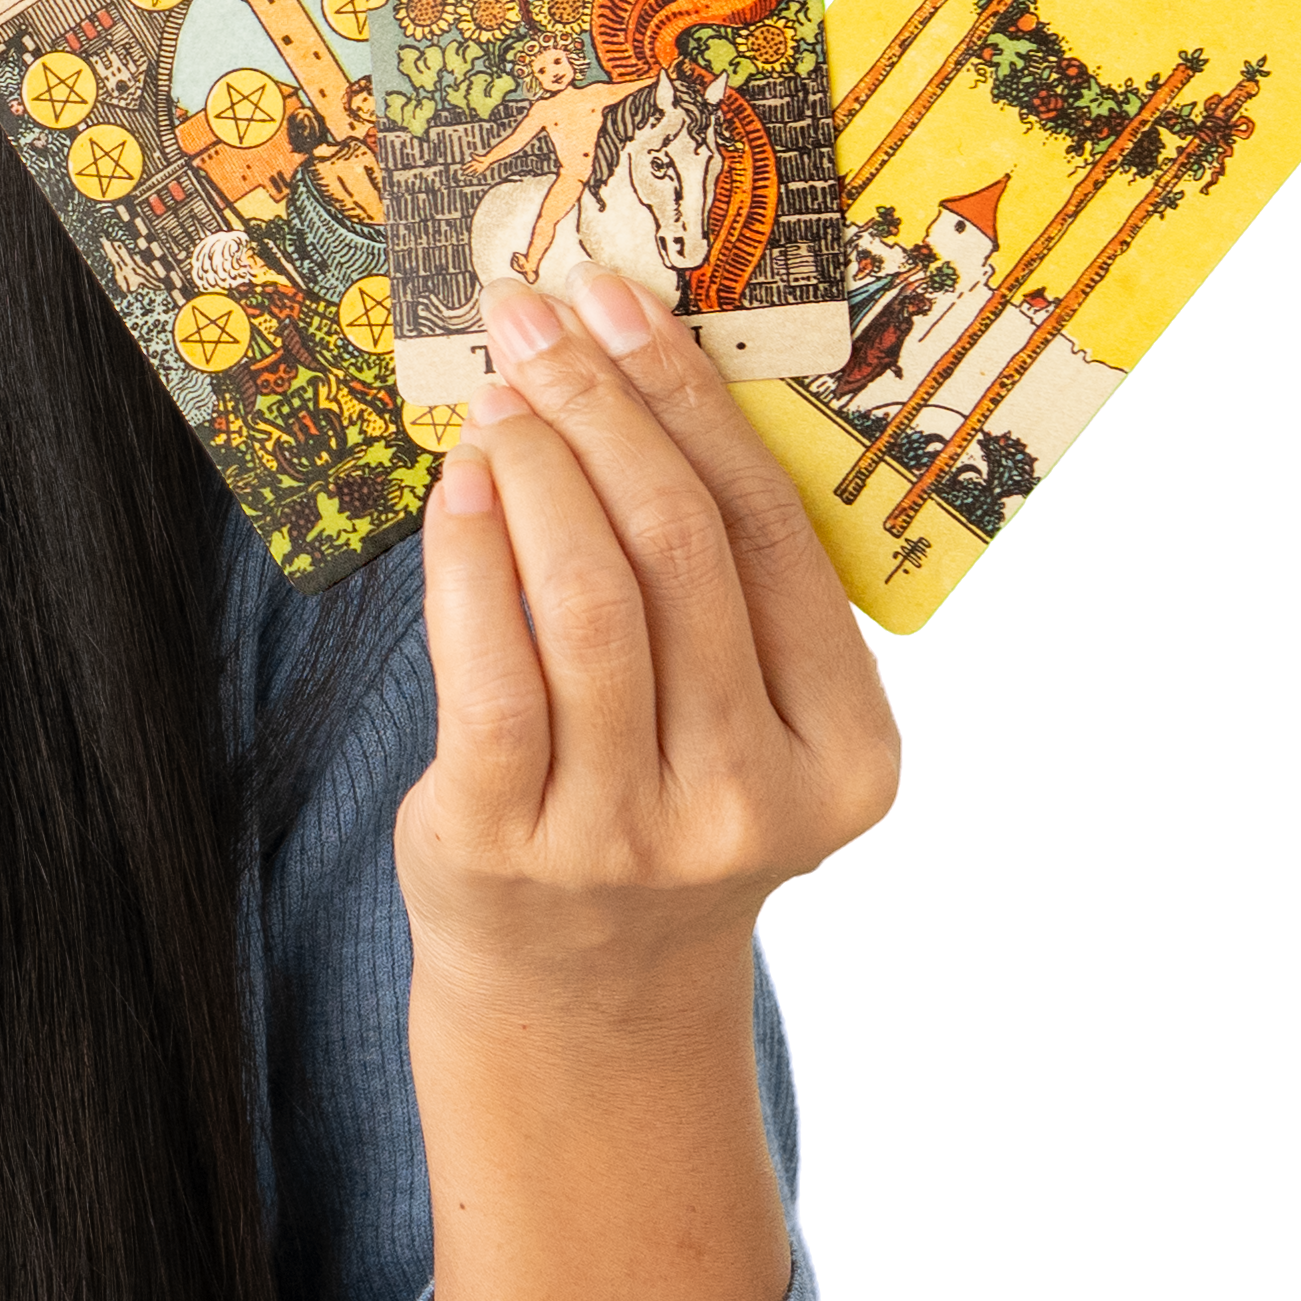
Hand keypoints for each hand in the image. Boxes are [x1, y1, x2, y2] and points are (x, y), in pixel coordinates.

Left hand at [390, 268, 900, 1300]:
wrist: (577, 996)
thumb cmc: (652, 808)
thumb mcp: (733, 720)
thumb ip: (712, 585)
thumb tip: (627, 372)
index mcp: (843, 755)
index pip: (772, 536)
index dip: (692, 403)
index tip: (628, 304)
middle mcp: (748, 800)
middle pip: (680, 551)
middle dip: (604, 409)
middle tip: (541, 318)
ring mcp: (627, 834)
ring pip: (586, 599)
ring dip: (534, 467)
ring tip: (499, 392)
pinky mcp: (505, 846)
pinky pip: (486, 669)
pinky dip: (469, 556)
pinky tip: (457, 486)